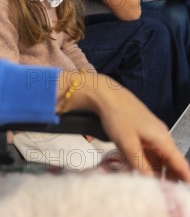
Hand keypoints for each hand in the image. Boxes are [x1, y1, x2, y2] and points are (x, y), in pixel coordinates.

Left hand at [56, 71, 189, 181]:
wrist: (106, 95)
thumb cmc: (118, 118)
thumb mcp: (128, 145)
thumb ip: (141, 166)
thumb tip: (152, 183)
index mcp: (163, 139)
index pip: (180, 164)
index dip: (184, 180)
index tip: (182, 192)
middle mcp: (161, 136)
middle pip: (171, 162)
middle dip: (169, 178)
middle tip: (161, 192)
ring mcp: (152, 133)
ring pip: (159, 157)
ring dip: (156, 171)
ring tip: (150, 184)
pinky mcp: (142, 131)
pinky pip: (150, 150)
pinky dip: (148, 161)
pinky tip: (139, 170)